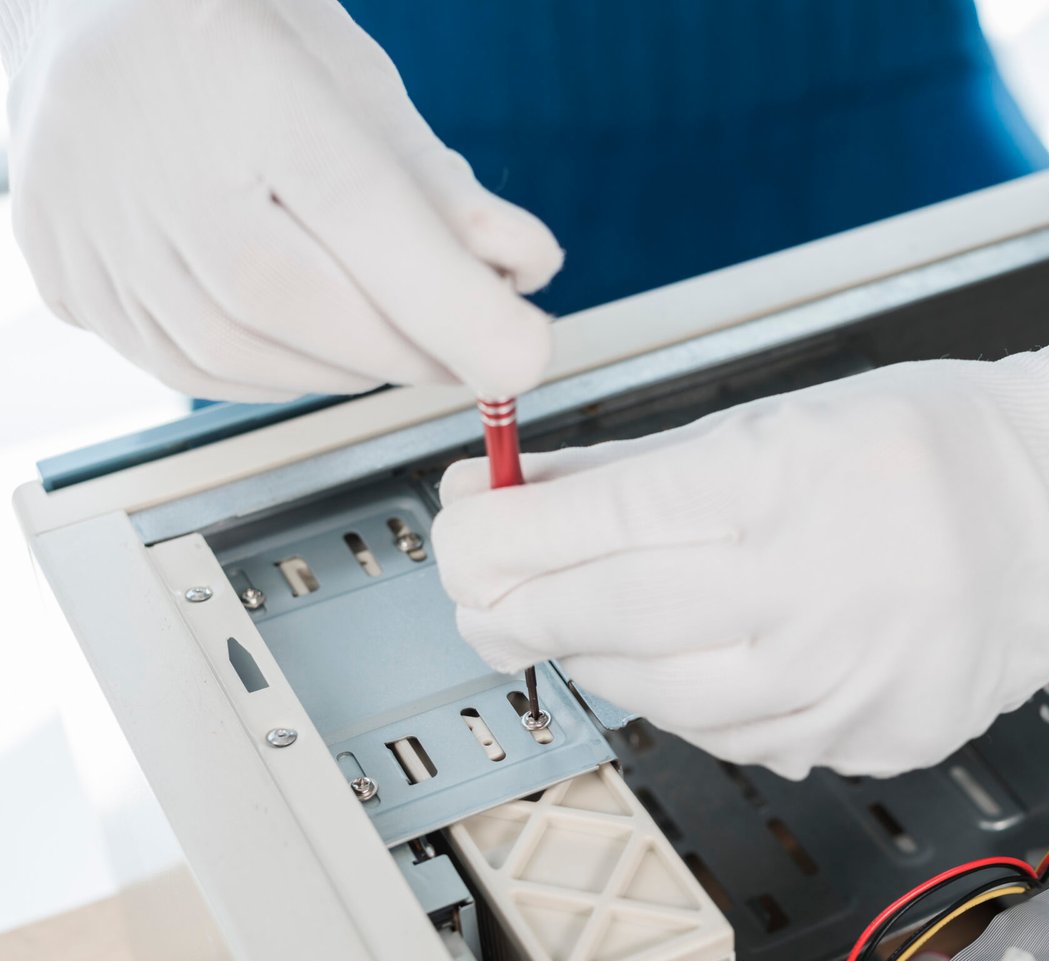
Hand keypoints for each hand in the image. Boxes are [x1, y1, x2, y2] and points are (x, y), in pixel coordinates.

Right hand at [1, 0, 559, 400]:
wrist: (87, 13)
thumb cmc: (240, 37)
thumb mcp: (355, 81)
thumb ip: (440, 184)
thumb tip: (525, 269)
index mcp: (237, 71)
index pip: (360, 211)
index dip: (454, 303)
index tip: (525, 354)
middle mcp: (140, 148)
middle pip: (295, 300)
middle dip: (409, 347)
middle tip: (467, 347)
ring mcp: (85, 219)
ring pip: (239, 352)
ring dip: (345, 367)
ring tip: (390, 333)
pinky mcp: (60, 274)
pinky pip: (185, 367)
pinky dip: (274, 374)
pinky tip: (309, 342)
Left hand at [432, 312, 1048, 778]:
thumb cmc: (932, 442)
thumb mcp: (785, 417)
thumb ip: (642, 466)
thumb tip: (517, 490)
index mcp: (798, 481)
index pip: (611, 523)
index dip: (508, 538)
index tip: (458, 535)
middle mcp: (824, 590)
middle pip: (617, 621)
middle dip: (521, 608)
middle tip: (478, 593)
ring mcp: (852, 680)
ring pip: (664, 697)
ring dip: (596, 658)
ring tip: (571, 620)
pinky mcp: (871, 737)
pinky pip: (736, 737)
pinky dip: (684, 700)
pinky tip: (676, 660)